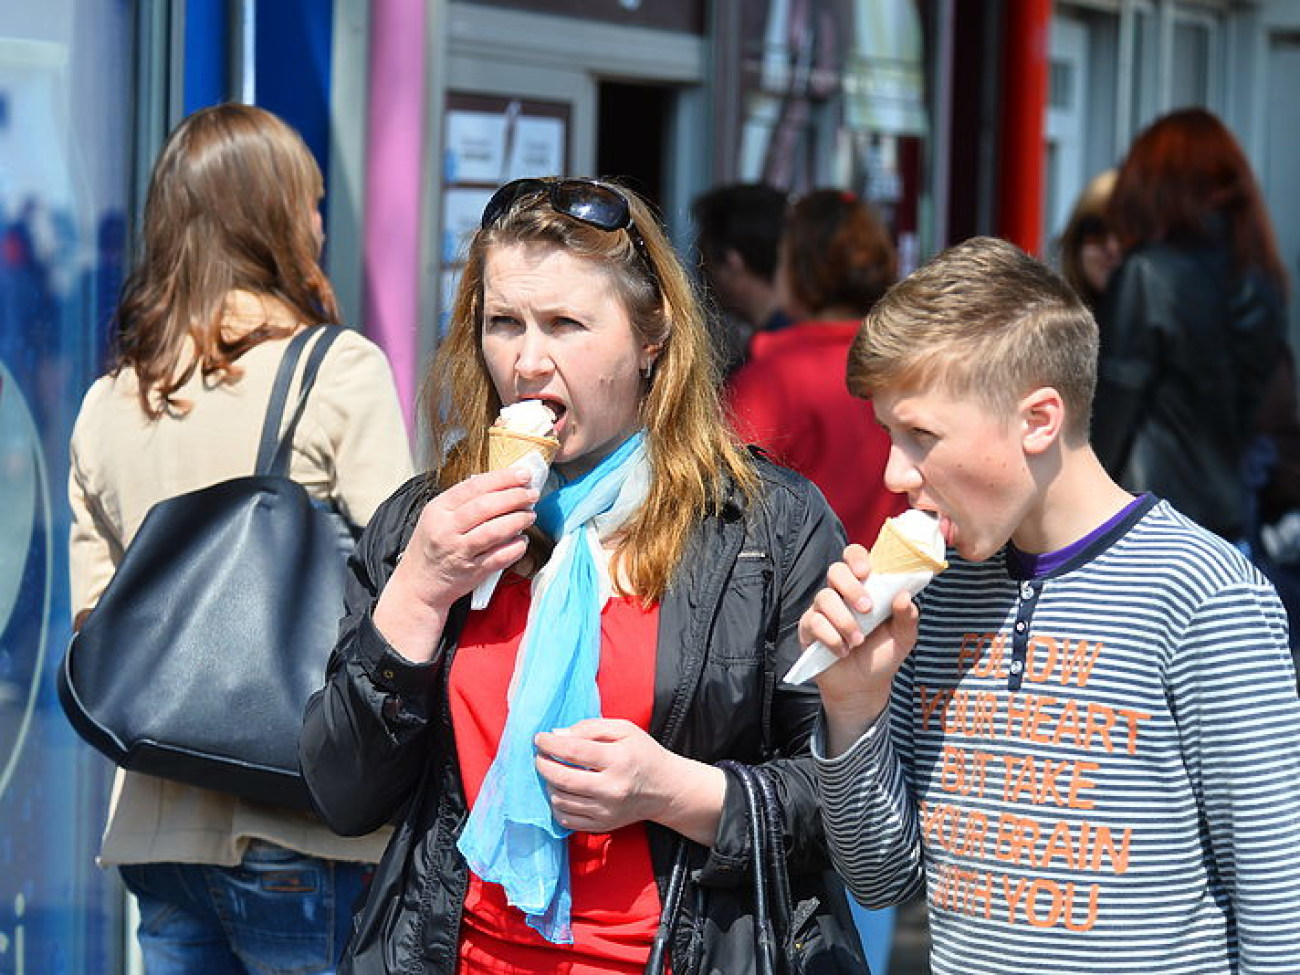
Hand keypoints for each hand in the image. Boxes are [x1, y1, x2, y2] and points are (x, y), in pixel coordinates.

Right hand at [374, 467, 537, 660]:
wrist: (418, 584)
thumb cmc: (432, 546)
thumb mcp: (436, 516)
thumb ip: (463, 501)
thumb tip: (502, 484)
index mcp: (438, 509)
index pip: (474, 487)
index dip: (503, 478)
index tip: (524, 474)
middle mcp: (446, 529)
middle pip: (485, 507)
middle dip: (514, 497)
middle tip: (532, 494)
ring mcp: (459, 552)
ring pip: (494, 531)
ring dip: (518, 520)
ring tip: (530, 515)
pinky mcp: (472, 572)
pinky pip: (499, 557)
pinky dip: (515, 547)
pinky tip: (523, 541)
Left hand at [534, 719, 724, 844]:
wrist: (666, 789)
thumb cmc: (644, 754)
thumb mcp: (624, 730)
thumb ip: (590, 727)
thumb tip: (558, 735)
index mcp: (618, 760)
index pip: (574, 751)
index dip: (550, 744)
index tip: (539, 738)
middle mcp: (612, 788)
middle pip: (563, 779)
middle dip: (543, 764)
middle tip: (539, 755)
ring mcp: (606, 811)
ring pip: (561, 800)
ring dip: (548, 783)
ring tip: (552, 771)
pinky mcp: (602, 825)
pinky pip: (566, 819)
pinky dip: (557, 804)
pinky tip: (562, 790)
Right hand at [798, 544, 918, 754]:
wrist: (863, 687)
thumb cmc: (882, 655)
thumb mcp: (903, 638)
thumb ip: (907, 617)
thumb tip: (904, 596)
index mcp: (864, 588)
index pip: (854, 557)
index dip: (857, 557)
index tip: (867, 572)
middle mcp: (841, 594)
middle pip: (835, 571)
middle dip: (851, 588)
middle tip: (867, 609)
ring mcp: (822, 610)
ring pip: (824, 598)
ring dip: (844, 620)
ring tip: (857, 641)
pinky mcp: (809, 629)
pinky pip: (814, 623)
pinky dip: (831, 638)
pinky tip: (842, 651)